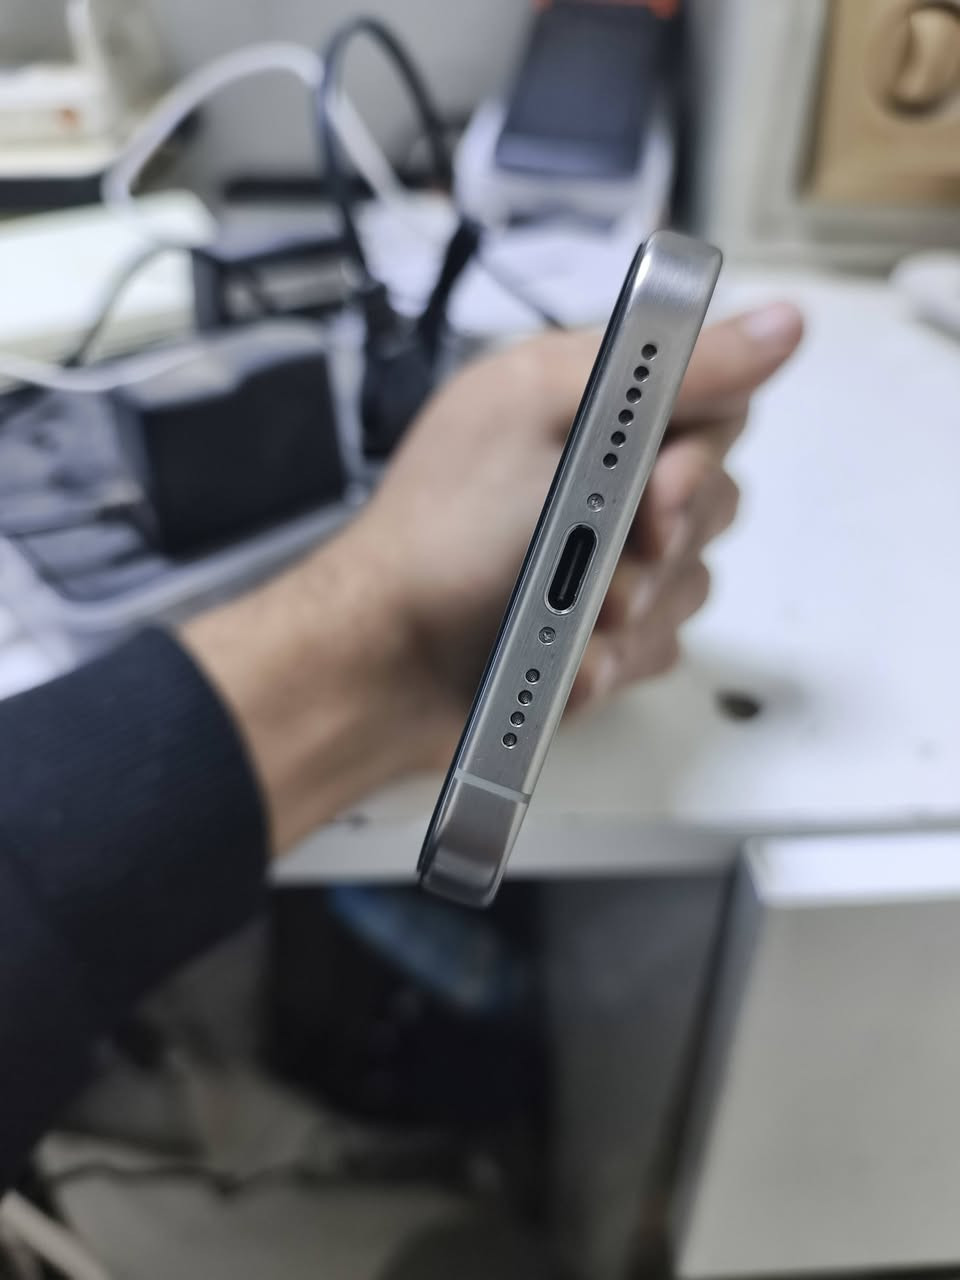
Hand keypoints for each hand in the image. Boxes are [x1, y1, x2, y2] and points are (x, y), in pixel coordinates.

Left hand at [183, 302, 801, 852]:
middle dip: (660, 544)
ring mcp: (602, 555)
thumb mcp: (550, 417)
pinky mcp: (601, 627)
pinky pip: (660, 641)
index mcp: (585, 400)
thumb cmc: (440, 539)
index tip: (652, 492)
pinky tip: (562, 659)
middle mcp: (601, 471)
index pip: (710, 397)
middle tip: (603, 564)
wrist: (388, 666)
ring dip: (632, 610)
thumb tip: (781, 322)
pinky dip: (613, 657)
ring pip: (692, 577)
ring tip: (561, 620)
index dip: (698, 453)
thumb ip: (667, 368)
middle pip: (711, 494)